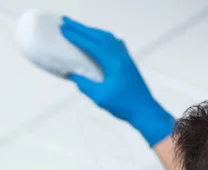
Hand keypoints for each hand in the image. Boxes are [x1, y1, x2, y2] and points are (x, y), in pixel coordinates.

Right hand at [60, 17, 173, 145]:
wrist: (144, 110)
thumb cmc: (123, 105)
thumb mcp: (99, 97)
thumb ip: (84, 85)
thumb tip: (72, 75)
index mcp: (112, 62)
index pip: (91, 44)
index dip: (76, 36)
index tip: (64, 30)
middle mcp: (119, 55)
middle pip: (98, 36)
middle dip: (81, 28)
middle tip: (66, 22)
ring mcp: (125, 57)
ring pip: (106, 37)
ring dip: (91, 31)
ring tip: (79, 28)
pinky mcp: (128, 61)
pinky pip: (114, 43)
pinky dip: (103, 37)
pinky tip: (99, 39)